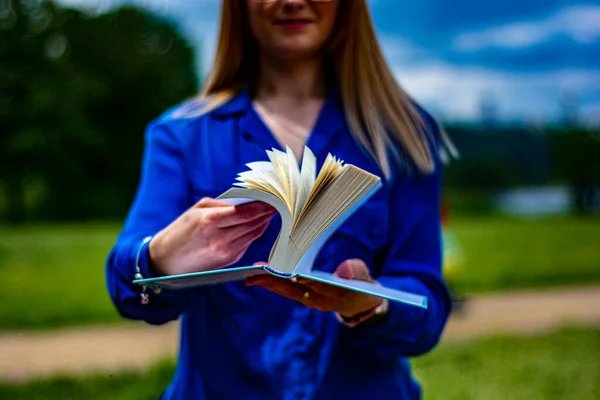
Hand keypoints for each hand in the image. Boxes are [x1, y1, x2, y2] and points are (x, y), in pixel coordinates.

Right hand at [149, 198, 276, 276]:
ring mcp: (226, 252)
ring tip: (273, 209)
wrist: (165, 262)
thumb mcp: (196, 211)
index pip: (245, 212)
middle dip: (268, 211)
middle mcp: (219, 239)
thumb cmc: (179, 231)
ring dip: (264, 221)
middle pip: (253, 222)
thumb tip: (246, 200)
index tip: (275, 196)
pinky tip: (260, 222)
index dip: (263, 204)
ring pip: (254, 233)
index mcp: (209, 222)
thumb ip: (222, 204)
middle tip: (280, 200)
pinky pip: (248, 242)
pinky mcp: (229, 260)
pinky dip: (255, 231)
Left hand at [246, 259, 382, 317]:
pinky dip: (272, 283)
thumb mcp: (365, 280)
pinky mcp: (304, 298)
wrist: (360, 304)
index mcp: (335, 294)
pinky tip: (259, 277)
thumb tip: (343, 269)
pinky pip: (286, 291)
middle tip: (256, 272)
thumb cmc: (362, 286)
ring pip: (286, 291)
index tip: (290, 274)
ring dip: (268, 283)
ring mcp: (310, 300)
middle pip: (294, 290)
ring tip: (250, 275)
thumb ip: (356, 272)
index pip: (316, 286)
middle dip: (275, 280)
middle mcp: (318, 300)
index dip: (303, 279)